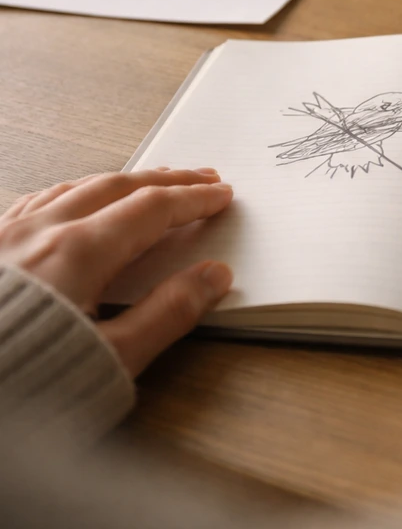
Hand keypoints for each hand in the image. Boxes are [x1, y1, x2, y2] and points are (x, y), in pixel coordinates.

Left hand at [0, 169, 233, 375]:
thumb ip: (168, 314)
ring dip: (120, 180)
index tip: (220, 195)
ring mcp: (5, 235)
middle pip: (116, 186)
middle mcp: (39, 231)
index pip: (152, 209)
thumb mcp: (111, 360)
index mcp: (78, 252)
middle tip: (200, 176)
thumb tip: (212, 277)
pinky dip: (72, 190)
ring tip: (148, 180)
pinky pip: (33, 200)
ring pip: (73, 187)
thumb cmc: (20, 385)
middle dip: (165, 179)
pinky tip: (74, 197)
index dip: (192, 199)